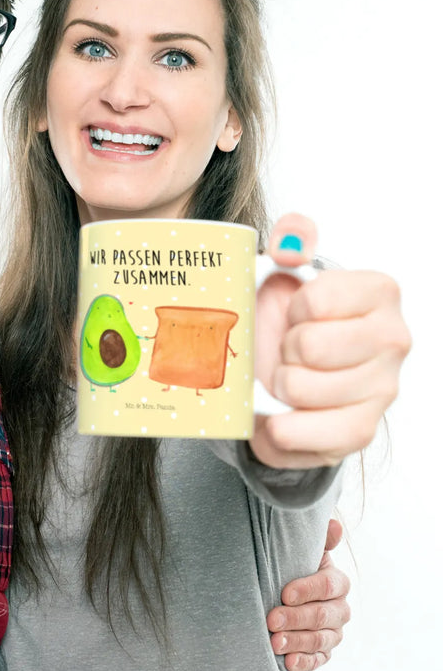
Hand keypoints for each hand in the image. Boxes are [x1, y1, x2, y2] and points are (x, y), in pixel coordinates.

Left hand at [249, 213, 410, 468]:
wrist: (281, 374)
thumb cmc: (287, 320)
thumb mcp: (283, 271)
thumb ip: (292, 240)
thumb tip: (293, 237)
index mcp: (379, 293)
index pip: (316, 300)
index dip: (292, 309)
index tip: (296, 313)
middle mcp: (393, 339)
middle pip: (309, 347)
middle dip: (284, 349)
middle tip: (289, 349)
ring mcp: (383, 388)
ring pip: (301, 389)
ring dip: (278, 385)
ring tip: (286, 377)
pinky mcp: (362, 430)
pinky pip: (311, 433)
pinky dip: (282, 428)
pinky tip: (281, 415)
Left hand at [267, 518, 350, 670]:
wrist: (284, 592)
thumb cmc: (292, 566)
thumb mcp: (302, 551)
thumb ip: (318, 539)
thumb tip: (334, 525)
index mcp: (337, 582)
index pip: (328, 586)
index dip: (307, 590)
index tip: (284, 593)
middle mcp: (340, 609)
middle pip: (323, 615)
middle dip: (296, 618)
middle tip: (271, 620)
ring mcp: (334, 632)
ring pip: (320, 640)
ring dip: (297, 642)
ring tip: (274, 642)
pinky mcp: (324, 652)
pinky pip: (319, 660)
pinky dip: (304, 662)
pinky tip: (288, 662)